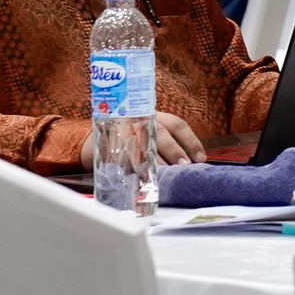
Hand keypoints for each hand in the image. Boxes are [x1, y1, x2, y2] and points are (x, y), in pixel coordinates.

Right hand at [78, 111, 205, 167]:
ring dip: (157, 163)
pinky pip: (125, 159)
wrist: (93, 139)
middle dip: (175, 151)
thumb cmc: (130, 135)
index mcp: (153, 115)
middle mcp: (140, 120)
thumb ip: (167, 142)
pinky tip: (144, 179)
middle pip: (161, 134)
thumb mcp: (148, 130)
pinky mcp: (111, 147)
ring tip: (167, 175)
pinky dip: (135, 170)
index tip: (200, 157)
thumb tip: (193, 161)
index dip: (191, 141)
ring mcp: (124, 132)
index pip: (177, 124)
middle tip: (184, 166)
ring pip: (144, 146)